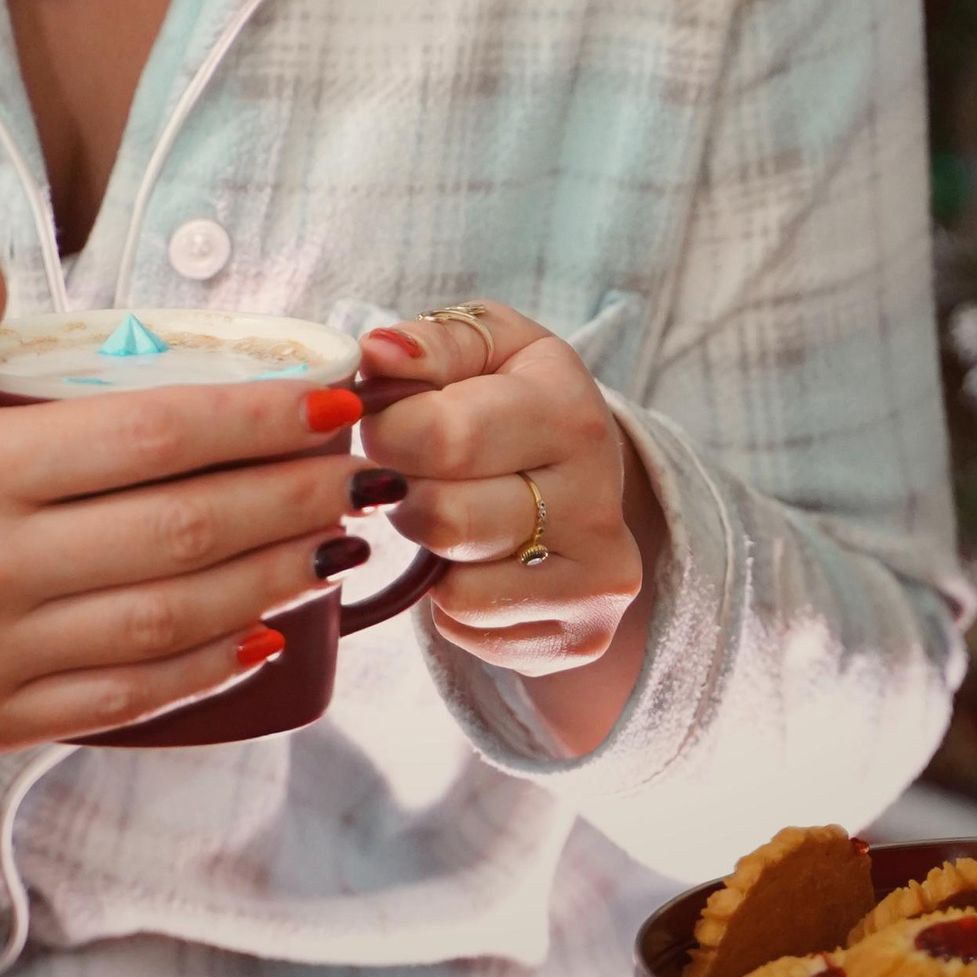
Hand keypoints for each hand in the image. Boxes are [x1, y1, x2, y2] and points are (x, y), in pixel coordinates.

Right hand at [0, 226, 364, 749]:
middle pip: (180, 531)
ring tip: (331, 543)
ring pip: (168, 620)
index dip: (253, 420)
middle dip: (286, 498)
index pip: (148, 438)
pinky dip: (205, 668)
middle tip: (356, 471)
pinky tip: (264, 631)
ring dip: (267, 581)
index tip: (329, 400)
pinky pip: (127, 696)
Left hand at [356, 304, 661, 736]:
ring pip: (454, 586)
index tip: (387, 422)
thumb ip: (430, 342)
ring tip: (450, 508)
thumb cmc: (517, 401)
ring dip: (429, 548)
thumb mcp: (488, 345)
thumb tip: (376, 353)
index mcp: (572, 413)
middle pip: (444, 519)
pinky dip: (450, 597)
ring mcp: (597, 577)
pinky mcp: (581, 635)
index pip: (443, 436)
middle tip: (414, 472)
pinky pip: (467, 629)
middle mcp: (599, 501)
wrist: (589, 477)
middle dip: (405, 493)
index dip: (388, 431)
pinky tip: (476, 557)